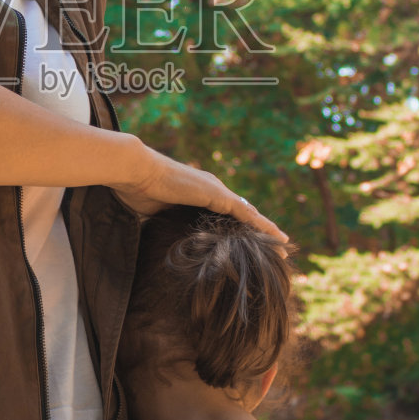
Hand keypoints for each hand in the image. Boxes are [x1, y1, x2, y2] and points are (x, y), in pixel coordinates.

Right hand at [110, 143, 288, 243]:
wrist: (135, 170)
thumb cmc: (137, 190)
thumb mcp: (155, 213)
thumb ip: (165, 224)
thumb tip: (158, 242)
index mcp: (198, 195)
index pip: (227, 215)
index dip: (241, 229)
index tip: (252, 245)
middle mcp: (212, 191)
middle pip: (242, 215)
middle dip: (259, 232)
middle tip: (277, 249)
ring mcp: (216, 191)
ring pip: (248, 214)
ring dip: (266, 231)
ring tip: (283, 247)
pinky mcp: (216, 195)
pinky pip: (244, 213)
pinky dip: (261, 225)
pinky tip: (275, 237)